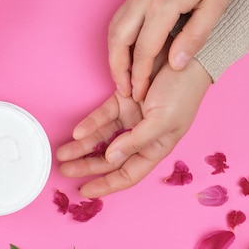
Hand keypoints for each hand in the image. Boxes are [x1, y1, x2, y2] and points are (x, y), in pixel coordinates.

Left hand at [56, 59, 211, 196]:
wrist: (186, 57)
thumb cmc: (183, 92)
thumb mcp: (163, 122)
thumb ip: (136, 141)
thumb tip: (111, 158)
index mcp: (156, 147)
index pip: (129, 174)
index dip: (107, 185)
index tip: (85, 191)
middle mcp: (142, 136)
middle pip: (110, 158)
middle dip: (87, 166)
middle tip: (64, 170)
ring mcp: (131, 118)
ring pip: (102, 138)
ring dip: (82, 147)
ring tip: (62, 154)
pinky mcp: (122, 100)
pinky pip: (102, 116)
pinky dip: (90, 124)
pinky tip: (77, 133)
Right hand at [108, 0, 236, 101]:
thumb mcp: (215, 5)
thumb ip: (195, 37)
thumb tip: (175, 64)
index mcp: (163, 4)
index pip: (144, 49)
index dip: (140, 76)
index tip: (141, 94)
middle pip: (118, 41)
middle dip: (118, 70)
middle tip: (124, 91)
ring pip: (112, 30)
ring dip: (112, 56)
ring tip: (120, 77)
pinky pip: (117, 20)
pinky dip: (115, 41)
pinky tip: (123, 54)